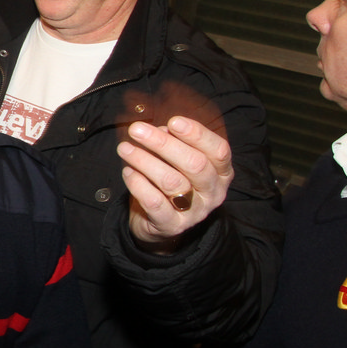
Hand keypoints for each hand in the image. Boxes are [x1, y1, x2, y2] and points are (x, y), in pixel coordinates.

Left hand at [116, 115, 232, 253]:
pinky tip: (128, 171)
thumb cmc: (169, 182)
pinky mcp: (173, 225)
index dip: (197, 134)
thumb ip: (173, 143)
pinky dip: (138, 184)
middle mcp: (213, 193)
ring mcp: (195, 212)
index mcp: (221, 172)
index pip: (219, 150)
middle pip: (194, 164)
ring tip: (125, 149)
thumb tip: (160, 128)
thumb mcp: (176, 160)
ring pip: (172, 182)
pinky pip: (155, 202)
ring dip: (144, 160)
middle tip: (136, 130)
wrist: (158, 223)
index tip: (173, 121)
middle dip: (163, 143)